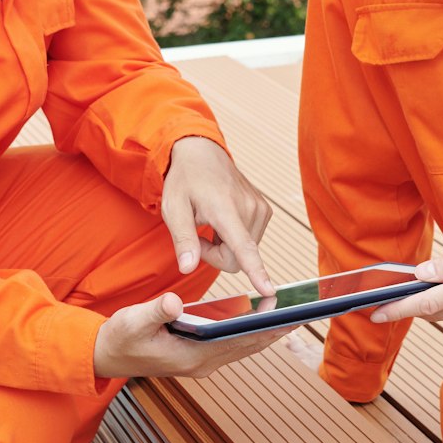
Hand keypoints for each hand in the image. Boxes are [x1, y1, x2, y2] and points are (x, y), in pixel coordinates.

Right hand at [92, 291, 288, 379]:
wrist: (106, 355)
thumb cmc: (120, 337)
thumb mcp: (133, 321)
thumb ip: (155, 311)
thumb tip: (175, 302)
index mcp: (192, 357)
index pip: (238, 342)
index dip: (265, 329)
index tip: (288, 317)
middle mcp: (203, 364)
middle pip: (249, 345)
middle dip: (276, 329)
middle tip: (305, 311)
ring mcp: (203, 362)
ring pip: (244, 346)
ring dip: (268, 331)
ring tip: (293, 313)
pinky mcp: (200, 356)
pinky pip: (234, 344)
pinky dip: (251, 332)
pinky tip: (264, 319)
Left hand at [159, 137, 274, 295]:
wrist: (202, 153)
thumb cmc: (185, 180)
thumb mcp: (173, 208)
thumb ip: (182, 239)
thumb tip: (188, 267)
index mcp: (225, 209)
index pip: (243, 247)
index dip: (256, 271)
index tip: (269, 289)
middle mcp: (249, 208)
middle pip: (237, 259)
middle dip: (215, 255)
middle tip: (198, 235)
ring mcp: (260, 209)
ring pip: (245, 253)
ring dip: (225, 246)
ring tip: (211, 223)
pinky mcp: (265, 211)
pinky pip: (250, 241)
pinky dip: (234, 238)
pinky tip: (223, 220)